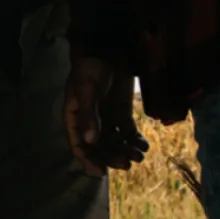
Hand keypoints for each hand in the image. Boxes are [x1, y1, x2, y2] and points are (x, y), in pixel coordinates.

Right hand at [64, 53, 147, 173]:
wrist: (110, 47)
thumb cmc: (91, 66)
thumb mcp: (87, 89)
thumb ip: (89, 115)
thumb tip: (91, 141)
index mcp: (75, 117)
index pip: (78, 144)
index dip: (88, 159)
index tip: (101, 172)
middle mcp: (90, 121)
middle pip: (99, 146)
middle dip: (113, 156)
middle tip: (128, 163)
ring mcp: (106, 118)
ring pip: (115, 141)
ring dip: (126, 150)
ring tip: (139, 156)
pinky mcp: (122, 113)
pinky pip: (127, 132)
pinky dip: (135, 140)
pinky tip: (144, 145)